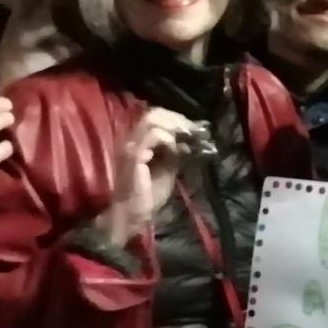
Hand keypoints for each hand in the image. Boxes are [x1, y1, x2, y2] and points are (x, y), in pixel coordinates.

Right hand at [96, 106, 199, 247]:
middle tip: (195, 132)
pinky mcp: (133, 154)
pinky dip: (168, 139)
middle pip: (154, 113)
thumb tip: (191, 139)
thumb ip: (176, 152)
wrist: (131, 215)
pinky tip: (177, 149)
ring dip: (175, 127)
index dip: (177, 119)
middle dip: (178, 120)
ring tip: (188, 138)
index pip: (156, 116)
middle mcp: (131, 138)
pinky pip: (153, 135)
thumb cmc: (147, 195)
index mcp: (138, 141)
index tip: (196, 129)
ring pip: (153, 119)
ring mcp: (130, 145)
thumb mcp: (168, 169)